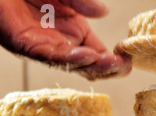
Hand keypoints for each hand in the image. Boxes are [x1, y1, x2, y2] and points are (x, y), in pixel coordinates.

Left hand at [0, 0, 130, 79]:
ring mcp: (45, 49)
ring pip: (73, 65)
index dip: (114, 59)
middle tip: (124, 67)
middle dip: (108, 68)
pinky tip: (87, 55)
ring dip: (93, 66)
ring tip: (112, 64)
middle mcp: (63, 44)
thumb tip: (103, 12)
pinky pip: (51, 57)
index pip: (99, 54)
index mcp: (75, 33)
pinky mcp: (26, 47)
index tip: (129, 59)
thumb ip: (81, 2)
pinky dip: (70, 58)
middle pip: (89, 66)